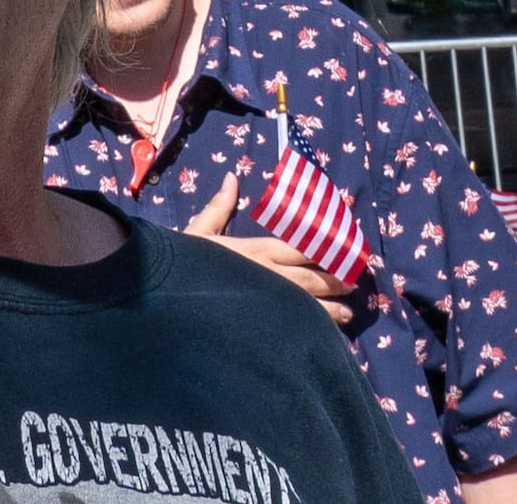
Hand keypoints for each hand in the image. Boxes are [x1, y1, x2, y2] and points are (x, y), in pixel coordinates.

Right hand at [187, 176, 355, 327]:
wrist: (162, 297)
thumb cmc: (180, 266)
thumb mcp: (197, 233)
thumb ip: (218, 208)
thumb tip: (232, 178)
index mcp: (253, 251)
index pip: (298, 247)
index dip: (322, 248)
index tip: (342, 249)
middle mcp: (265, 276)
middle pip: (309, 277)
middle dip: (334, 279)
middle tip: (354, 283)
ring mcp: (265, 304)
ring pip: (306, 305)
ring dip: (330, 309)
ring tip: (348, 315)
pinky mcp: (260, 327)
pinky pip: (292, 328)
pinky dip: (311, 331)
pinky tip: (324, 338)